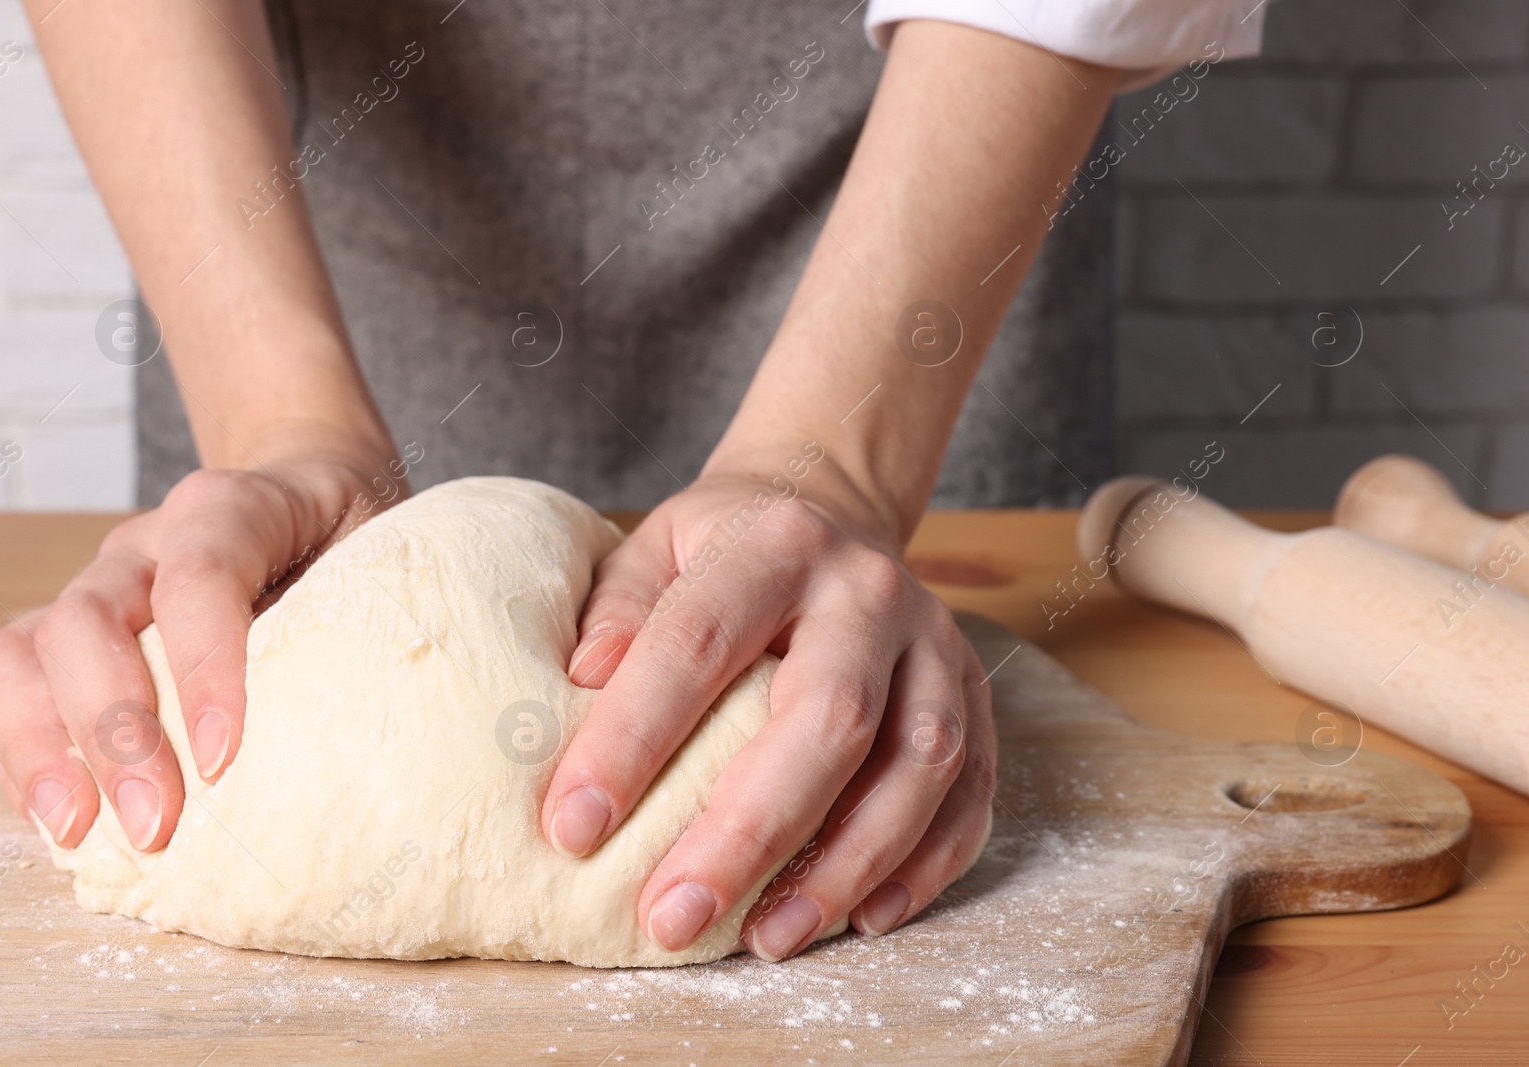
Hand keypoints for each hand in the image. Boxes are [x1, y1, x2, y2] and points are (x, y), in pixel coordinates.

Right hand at [0, 441, 410, 853]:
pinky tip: (63, 817)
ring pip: (30, 648)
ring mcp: (104, 583)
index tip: (224, 759)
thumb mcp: (382, 563)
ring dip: (49, 748)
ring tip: (82, 831)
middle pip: (91, 616)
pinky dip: (26, 751)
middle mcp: (151, 541)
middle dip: (115, 730)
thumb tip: (384, 749)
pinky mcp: (76, 628)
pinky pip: (15, 679)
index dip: (204, 665)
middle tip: (158, 823)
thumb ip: (371, 625)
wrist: (314, 493)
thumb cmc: (355, 541)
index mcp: (234, 507)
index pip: (203, 571)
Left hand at [541, 467, 995, 960]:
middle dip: (749, 831)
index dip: (633, 739)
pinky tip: (863, 917)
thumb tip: (581, 684)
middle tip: (674, 917)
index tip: (574, 827)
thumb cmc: (724, 550)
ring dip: (847, 865)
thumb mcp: (654, 546)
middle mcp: (868, 591)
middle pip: (830, 717)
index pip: (698, 642)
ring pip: (919, 764)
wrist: (831, 509)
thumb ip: (620, 610)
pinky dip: (926, 864)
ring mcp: (935, 642)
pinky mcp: (973, 693)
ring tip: (768, 939)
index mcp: (774, 545)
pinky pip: (971, 790)